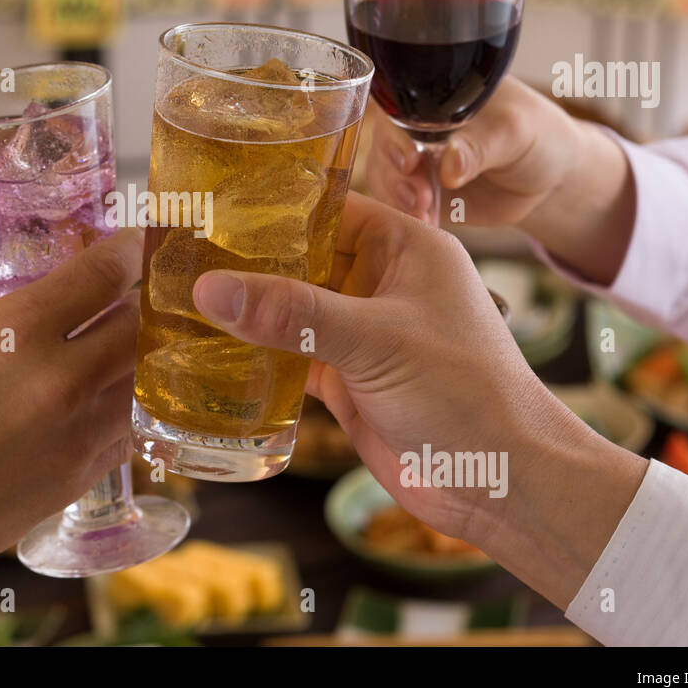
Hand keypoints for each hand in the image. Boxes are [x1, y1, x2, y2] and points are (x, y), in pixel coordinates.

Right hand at [0, 230, 143, 639]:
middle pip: (140, 326)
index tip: (138, 245)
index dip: (129, 252)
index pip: (102, 274)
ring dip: (137, 362)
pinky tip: (100, 405)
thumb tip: (34, 306)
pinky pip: (125, 432)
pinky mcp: (79, 477)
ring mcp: (77, 432)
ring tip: (121, 353)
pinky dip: (121, 412)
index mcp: (19, 330)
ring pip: (144, 383)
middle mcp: (61, 378)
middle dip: (141, 307)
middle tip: (134, 299)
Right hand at [190, 194, 645, 606]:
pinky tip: (213, 354)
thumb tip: (212, 289)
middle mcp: (384, 284)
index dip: (276, 206)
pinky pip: (294, 357)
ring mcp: (365, 335)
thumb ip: (293, 311)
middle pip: (304, 260)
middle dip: (252, 261)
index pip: (330, 209)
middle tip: (184, 253)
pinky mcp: (351, 381)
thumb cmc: (468, 394)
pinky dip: (260, 357)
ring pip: (294, 311)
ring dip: (252, 311)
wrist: (504, 482)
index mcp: (407, 248)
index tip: (215, 205)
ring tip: (183, 298)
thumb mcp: (375, 340)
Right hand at [365, 77, 634, 283]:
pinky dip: (404, 213)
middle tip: (419, 195)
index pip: (397, 104)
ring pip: (384, 174)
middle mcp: (416, 124)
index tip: (409, 159)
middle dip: (394, 172)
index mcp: (435, 94)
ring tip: (423, 211)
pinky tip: (424, 221)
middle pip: (383, 143)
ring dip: (397, 195)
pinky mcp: (418, 191)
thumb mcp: (515, 131)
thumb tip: (448, 167)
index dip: (394, 132)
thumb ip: (481, 146)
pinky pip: (396, 201)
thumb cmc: (537, 135)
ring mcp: (414, 158)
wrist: (549, 176)